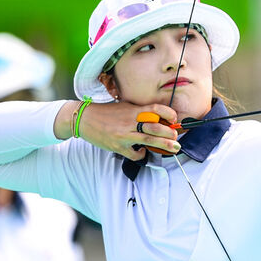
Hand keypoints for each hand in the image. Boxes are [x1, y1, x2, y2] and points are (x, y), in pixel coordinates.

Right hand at [58, 100, 181, 159]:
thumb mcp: (124, 106)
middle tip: (176, 136)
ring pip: (148, 140)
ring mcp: (123, 135)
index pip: (155, 109)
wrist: (83, 119)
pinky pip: (135, 153)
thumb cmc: (106, 113)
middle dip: (170, 132)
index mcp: (132, 110)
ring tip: (175, 147)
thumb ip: (139, 111)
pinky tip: (143, 151)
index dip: (168, 113)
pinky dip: (142, 154)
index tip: (174, 118)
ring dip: (164, 145)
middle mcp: (129, 121)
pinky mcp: (117, 146)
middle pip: (155, 127)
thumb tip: (159, 118)